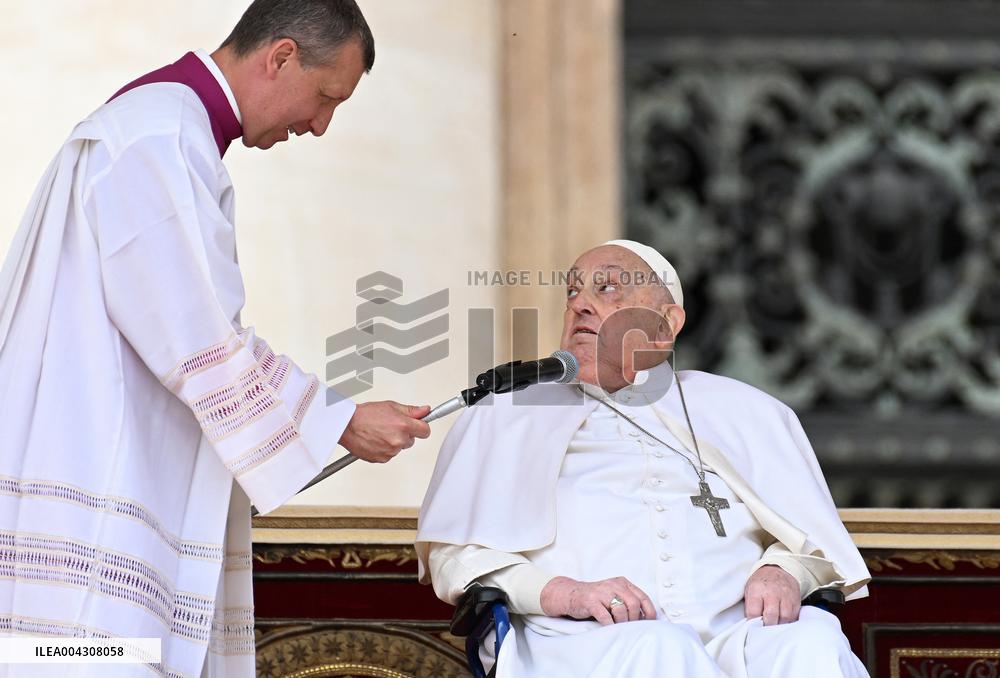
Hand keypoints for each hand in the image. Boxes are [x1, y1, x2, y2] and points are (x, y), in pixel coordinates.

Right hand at [338, 401, 431, 462]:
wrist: (347, 426)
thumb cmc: (365, 415)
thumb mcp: (391, 406)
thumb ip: (411, 410)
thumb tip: (425, 411)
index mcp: (403, 425)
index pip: (425, 431)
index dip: (421, 427)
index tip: (418, 425)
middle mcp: (399, 440)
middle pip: (412, 440)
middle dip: (405, 433)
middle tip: (391, 426)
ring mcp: (391, 451)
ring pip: (400, 447)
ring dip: (394, 441)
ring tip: (380, 432)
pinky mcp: (383, 459)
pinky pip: (390, 454)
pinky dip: (385, 449)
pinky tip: (376, 439)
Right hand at [540, 576, 656, 624]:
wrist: (570, 594)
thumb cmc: (596, 599)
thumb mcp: (614, 594)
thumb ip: (628, 601)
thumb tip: (646, 619)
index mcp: (622, 583)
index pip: (642, 597)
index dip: (649, 611)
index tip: (650, 623)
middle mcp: (613, 585)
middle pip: (633, 603)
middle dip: (635, 619)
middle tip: (631, 627)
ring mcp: (601, 592)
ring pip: (620, 609)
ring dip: (622, 623)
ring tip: (619, 627)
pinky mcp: (591, 601)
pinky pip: (605, 616)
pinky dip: (610, 625)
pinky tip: (609, 629)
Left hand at [744, 564, 800, 625]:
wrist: (778, 569)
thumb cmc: (761, 583)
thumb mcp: (749, 590)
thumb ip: (750, 606)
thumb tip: (751, 625)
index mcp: (757, 590)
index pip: (754, 613)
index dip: (753, 623)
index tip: (753, 627)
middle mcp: (772, 592)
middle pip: (771, 617)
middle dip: (767, 627)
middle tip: (764, 631)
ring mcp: (786, 596)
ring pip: (784, 618)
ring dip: (779, 626)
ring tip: (774, 627)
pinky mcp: (796, 600)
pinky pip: (794, 616)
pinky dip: (788, 622)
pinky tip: (783, 622)